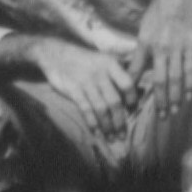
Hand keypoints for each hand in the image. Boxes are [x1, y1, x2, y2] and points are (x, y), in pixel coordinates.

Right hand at [26, 38, 136, 153]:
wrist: (55, 54)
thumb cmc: (84, 60)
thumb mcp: (102, 58)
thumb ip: (118, 71)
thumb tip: (136, 89)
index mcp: (110, 64)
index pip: (127, 83)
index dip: (132, 99)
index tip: (132, 110)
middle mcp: (100, 73)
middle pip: (115, 101)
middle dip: (120, 121)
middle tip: (123, 134)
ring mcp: (86, 82)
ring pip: (101, 108)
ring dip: (108, 125)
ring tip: (111, 137)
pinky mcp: (73, 90)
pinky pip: (86, 109)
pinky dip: (92, 122)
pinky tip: (96, 131)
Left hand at [132, 0, 191, 143]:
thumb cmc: (161, 7)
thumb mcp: (145, 26)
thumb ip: (142, 48)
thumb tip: (135, 66)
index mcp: (144, 42)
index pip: (135, 71)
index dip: (133, 89)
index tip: (131, 105)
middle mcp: (159, 47)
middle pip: (158, 80)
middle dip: (159, 101)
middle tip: (161, 117)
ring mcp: (176, 47)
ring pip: (175, 78)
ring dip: (175, 97)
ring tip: (175, 111)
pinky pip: (191, 69)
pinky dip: (190, 84)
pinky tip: (189, 95)